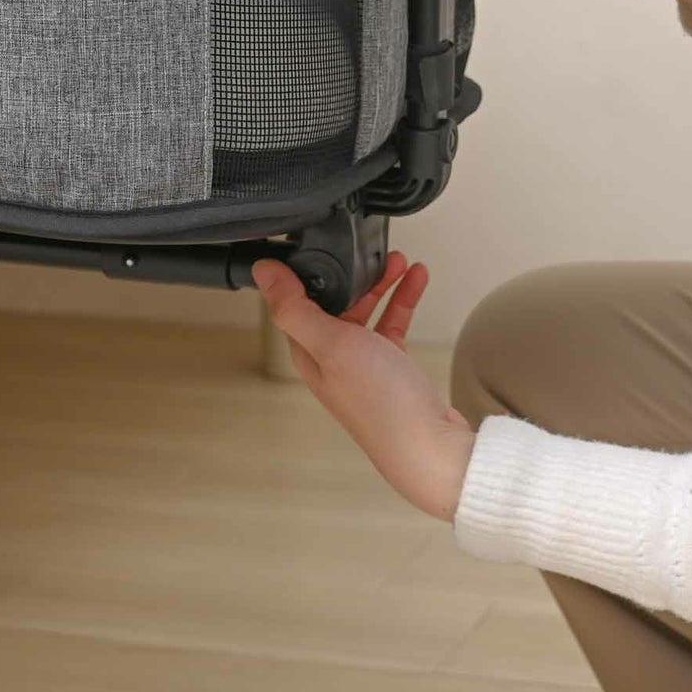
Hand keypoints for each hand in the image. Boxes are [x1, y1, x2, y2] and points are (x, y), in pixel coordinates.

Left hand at [254, 254, 474, 523]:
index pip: (296, 303)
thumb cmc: (381, 403)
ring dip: (381, 284)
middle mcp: (331, 359)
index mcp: (308, 353)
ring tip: (400, 260)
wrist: (429, 447)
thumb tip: (263, 273)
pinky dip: (402, 302)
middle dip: (352, 274)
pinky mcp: (390, 370)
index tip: (320, 244)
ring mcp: (362, 365)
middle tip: (373, 250)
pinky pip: (391, 326)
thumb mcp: (331, 344)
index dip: (308, 271)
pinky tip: (416, 282)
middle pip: (335, 304)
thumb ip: (296, 308)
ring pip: (366, 312)